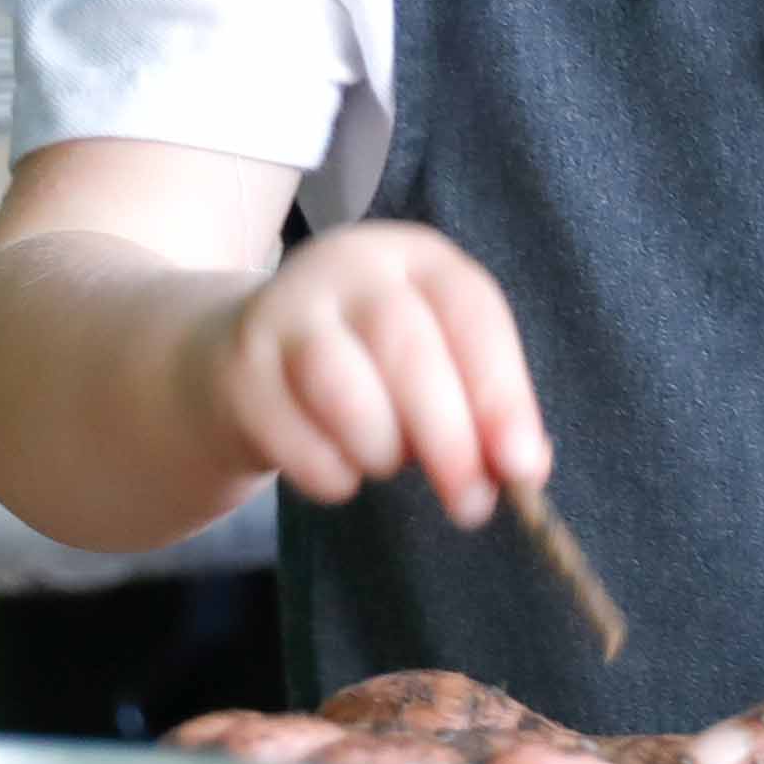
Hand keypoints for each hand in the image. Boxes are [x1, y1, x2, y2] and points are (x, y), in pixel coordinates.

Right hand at [187, 225, 546, 526]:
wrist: (238, 363)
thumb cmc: (365, 367)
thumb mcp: (431, 360)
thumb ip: (481, 405)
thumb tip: (524, 468)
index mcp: (415, 258)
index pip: (472, 312)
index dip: (503, 393)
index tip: (524, 467)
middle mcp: (347, 267)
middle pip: (406, 349)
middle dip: (450, 439)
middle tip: (471, 505)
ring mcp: (283, 313)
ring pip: (344, 392)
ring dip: (382, 450)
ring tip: (387, 462)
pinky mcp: (239, 371)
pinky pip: (296, 441)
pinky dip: (330, 474)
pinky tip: (338, 468)